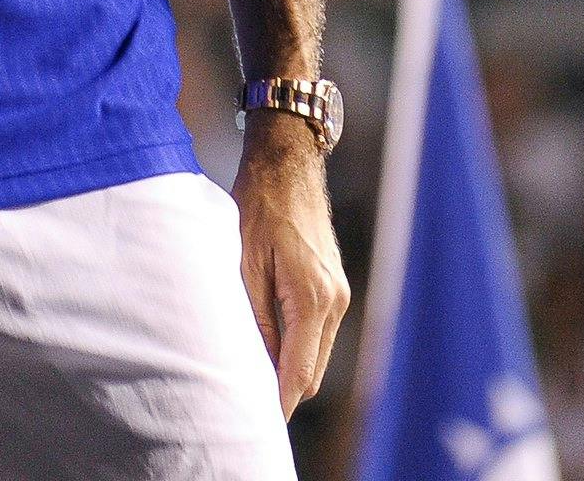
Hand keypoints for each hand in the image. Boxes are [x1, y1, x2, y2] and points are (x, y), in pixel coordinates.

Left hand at [233, 116, 348, 414]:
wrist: (288, 163)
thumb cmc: (260, 205)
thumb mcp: (244, 262)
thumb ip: (253, 317)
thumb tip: (256, 363)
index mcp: (313, 297)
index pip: (299, 371)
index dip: (279, 401)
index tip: (259, 420)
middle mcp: (335, 300)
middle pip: (313, 371)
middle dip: (285, 390)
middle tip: (247, 402)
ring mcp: (339, 292)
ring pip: (317, 353)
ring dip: (291, 368)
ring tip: (253, 375)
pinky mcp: (334, 285)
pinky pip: (318, 332)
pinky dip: (298, 346)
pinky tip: (269, 344)